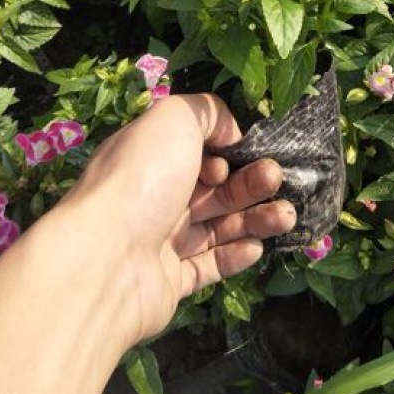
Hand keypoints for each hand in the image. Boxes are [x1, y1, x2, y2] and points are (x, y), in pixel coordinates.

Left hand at [64, 93, 295, 347]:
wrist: (106, 259)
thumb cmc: (141, 178)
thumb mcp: (174, 118)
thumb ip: (208, 112)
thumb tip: (231, 132)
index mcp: (150, 157)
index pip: (196, 151)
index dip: (225, 151)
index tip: (238, 154)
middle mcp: (154, 196)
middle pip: (214, 188)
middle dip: (251, 182)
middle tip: (276, 179)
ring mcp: (162, 241)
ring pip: (219, 227)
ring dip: (256, 218)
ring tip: (286, 215)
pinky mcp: (171, 281)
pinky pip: (210, 266)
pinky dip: (236, 255)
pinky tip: (256, 247)